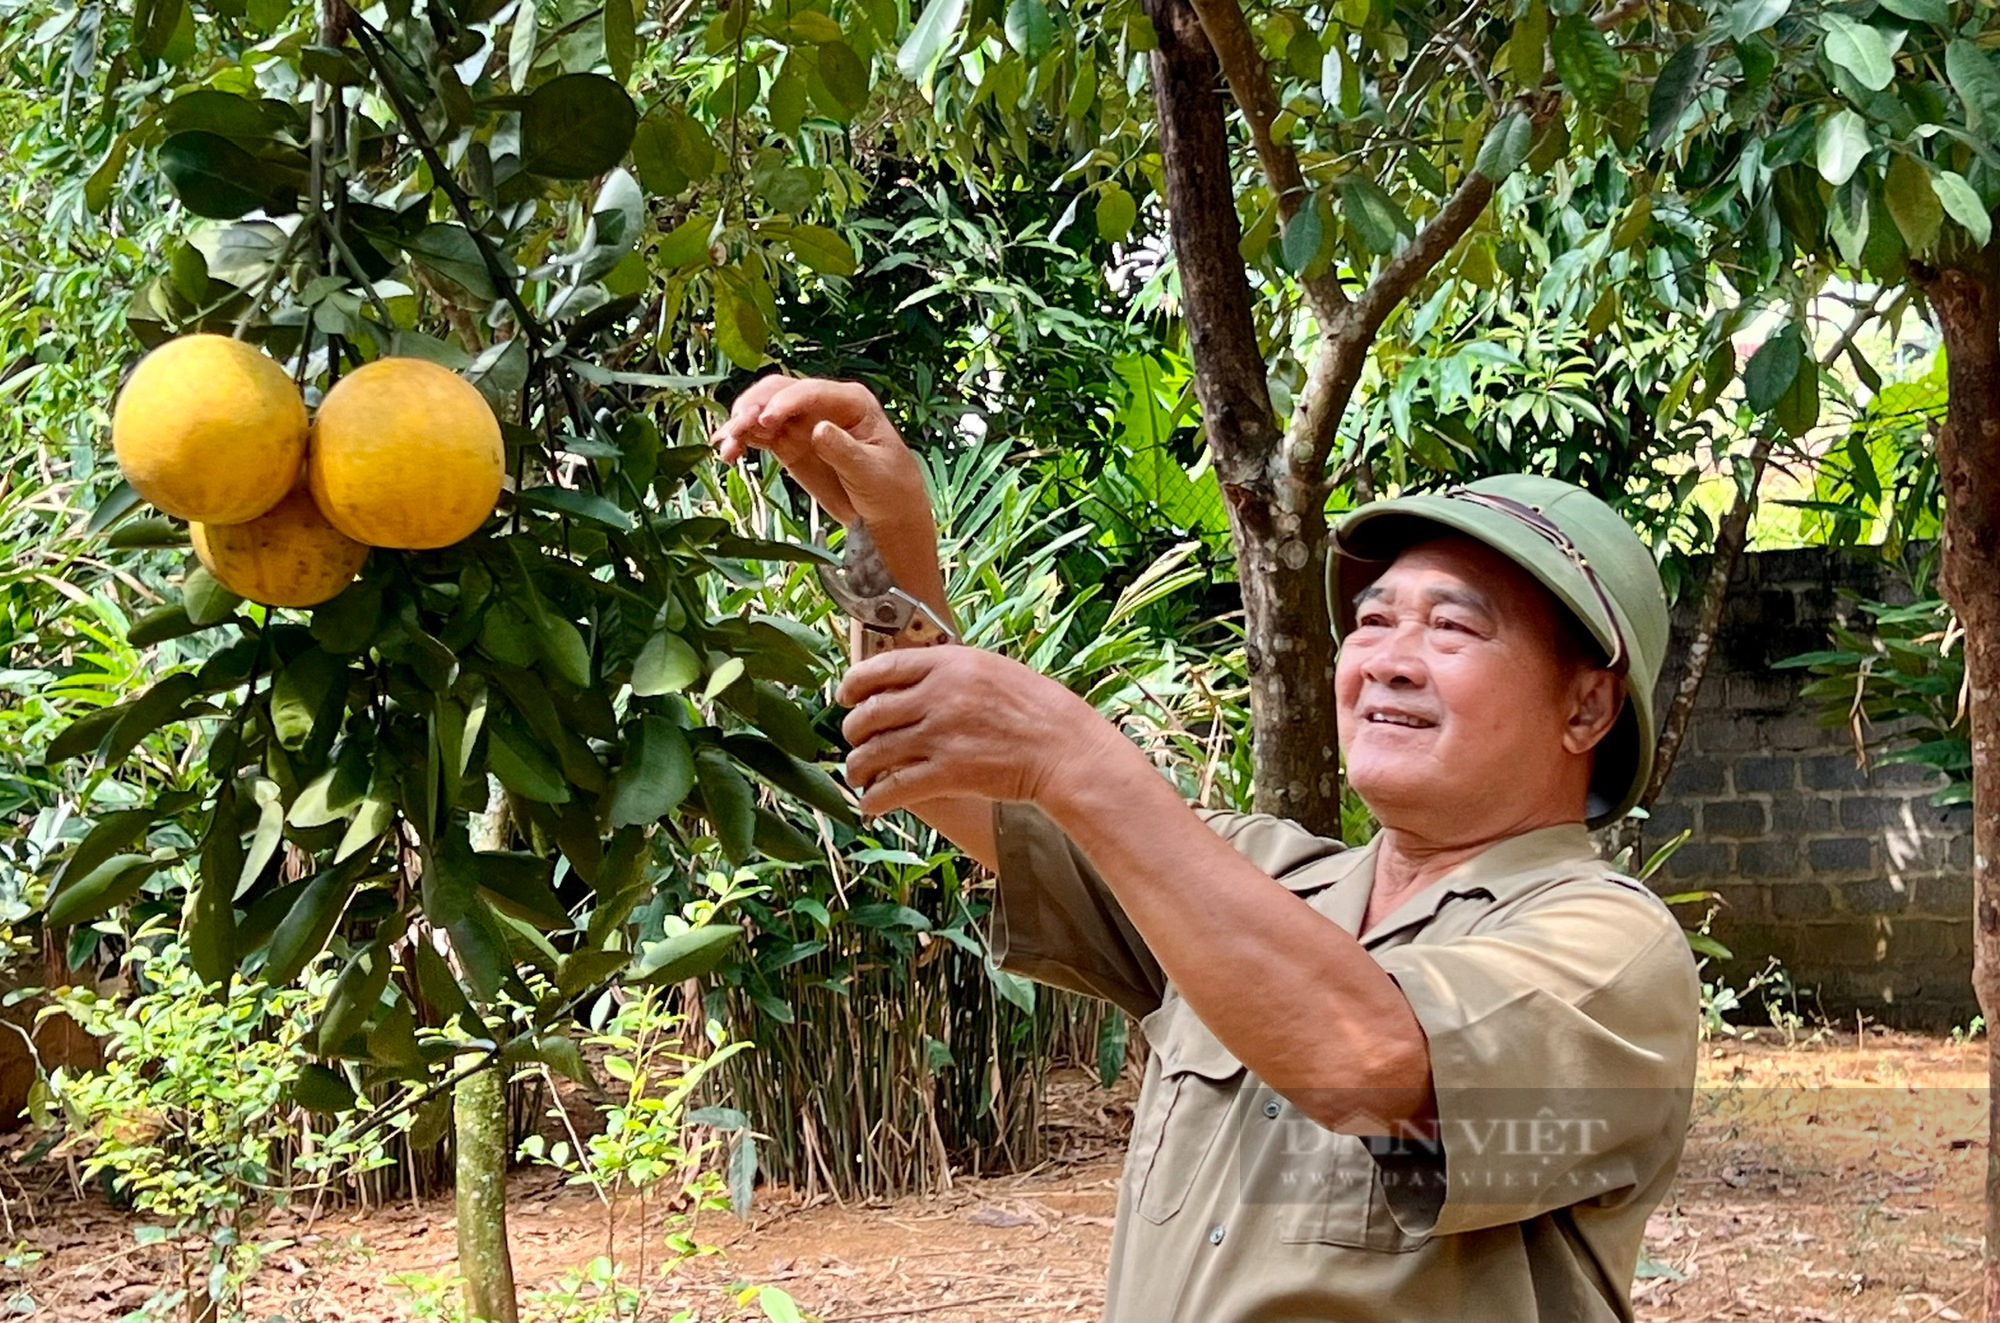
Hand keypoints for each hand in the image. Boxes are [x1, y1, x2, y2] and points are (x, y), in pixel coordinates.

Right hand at [710, 375, 928, 530]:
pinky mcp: (789, 444)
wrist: (886, 514)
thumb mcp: (871, 472)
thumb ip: (844, 451)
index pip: (811, 392)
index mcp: (851, 401)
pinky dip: (741, 442)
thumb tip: (818, 430)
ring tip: (725, 445)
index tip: (765, 420)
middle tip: (737, 429)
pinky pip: (759, 436)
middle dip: (754, 406)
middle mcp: (822, 405)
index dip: (784, 402)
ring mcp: (802, 423)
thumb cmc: (890, 488)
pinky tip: (728, 454)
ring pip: (762, 412)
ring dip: (740, 424)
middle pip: (778, 393)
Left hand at [836, 647, 1117, 815]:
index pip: (880, 668)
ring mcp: (941, 736)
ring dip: (857, 767)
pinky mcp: (947, 774)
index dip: (852, 685)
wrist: (1064, 749)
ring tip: (857, 775)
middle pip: (869, 713)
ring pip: (873, 752)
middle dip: (853, 731)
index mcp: (948, 663)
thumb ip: (948, 671)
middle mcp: (938, 696)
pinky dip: (874, 799)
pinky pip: (893, 788)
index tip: (845, 697)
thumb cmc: (1035, 709)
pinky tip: (871, 805)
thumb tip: (907, 678)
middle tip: (854, 741)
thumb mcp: (991, 670)